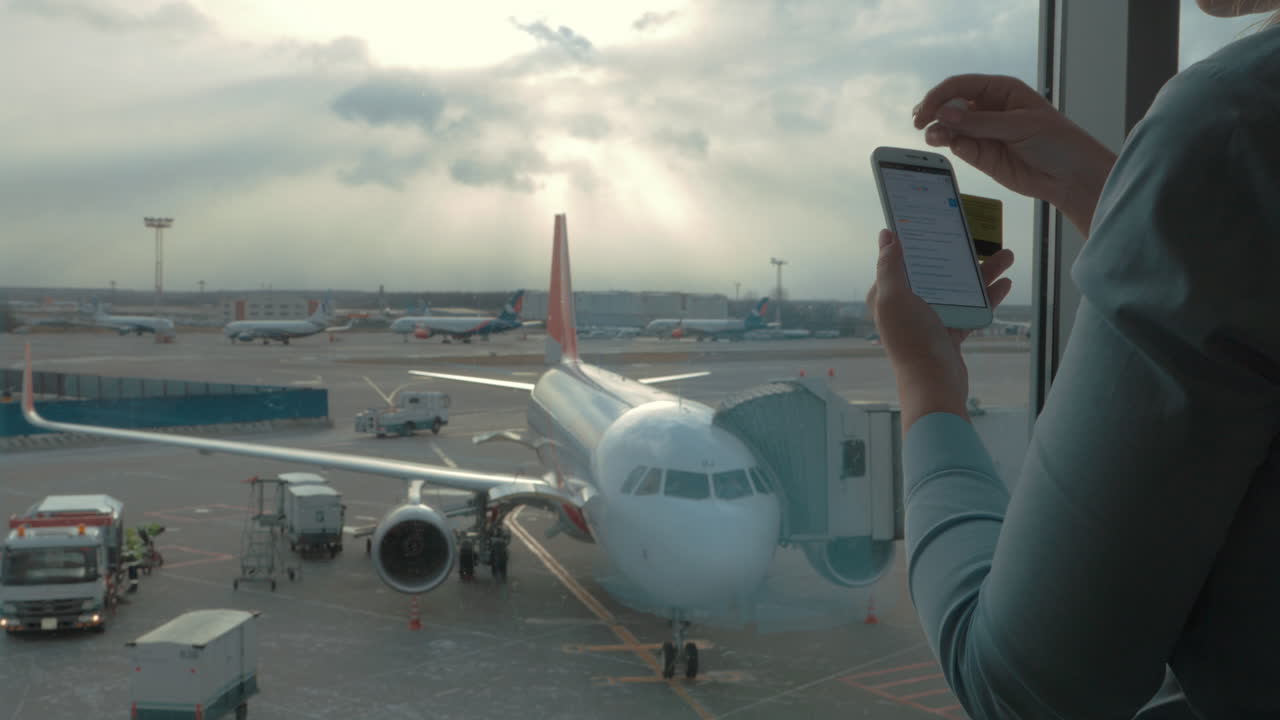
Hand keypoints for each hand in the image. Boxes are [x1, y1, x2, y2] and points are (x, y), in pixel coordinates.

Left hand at [866, 230, 1015, 430]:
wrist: (935, 385)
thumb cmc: (912, 341)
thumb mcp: (895, 298)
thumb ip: (890, 266)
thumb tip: (887, 235)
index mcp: (888, 295)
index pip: (901, 260)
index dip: (916, 240)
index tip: (935, 220)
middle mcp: (906, 306)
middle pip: (935, 270)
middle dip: (958, 253)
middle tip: (980, 234)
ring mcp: (929, 320)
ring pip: (957, 287)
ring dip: (981, 271)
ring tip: (1007, 255)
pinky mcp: (950, 333)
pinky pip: (971, 308)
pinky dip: (988, 296)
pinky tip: (1005, 282)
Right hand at [913, 74, 1115, 235]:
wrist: (1069, 176)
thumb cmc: (1055, 141)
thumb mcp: (1019, 126)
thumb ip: (981, 122)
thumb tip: (944, 115)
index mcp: (1000, 90)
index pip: (961, 86)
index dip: (940, 95)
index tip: (926, 110)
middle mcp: (987, 107)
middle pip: (950, 104)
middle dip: (933, 111)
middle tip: (919, 123)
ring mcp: (982, 131)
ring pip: (949, 126)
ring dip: (937, 130)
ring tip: (933, 138)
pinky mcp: (980, 154)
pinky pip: (957, 145)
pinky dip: (947, 145)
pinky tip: (945, 145)